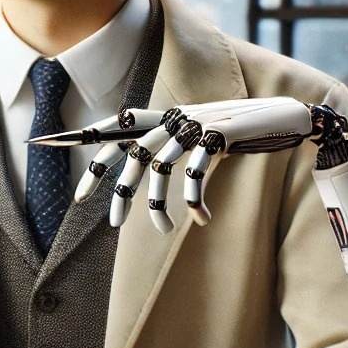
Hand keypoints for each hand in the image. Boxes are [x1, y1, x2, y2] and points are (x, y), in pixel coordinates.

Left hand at [51, 98, 312, 231]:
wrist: (288, 116)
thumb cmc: (244, 132)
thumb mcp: (204, 139)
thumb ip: (176, 150)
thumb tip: (156, 179)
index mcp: (169, 117)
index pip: (118, 127)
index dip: (91, 146)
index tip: (60, 162)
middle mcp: (177, 118)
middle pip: (132, 154)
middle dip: (117, 190)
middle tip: (110, 222)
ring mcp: (196, 125)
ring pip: (160, 169)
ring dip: (157, 206)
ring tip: (160, 231)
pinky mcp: (218, 136)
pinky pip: (195, 175)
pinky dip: (195, 201)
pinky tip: (200, 220)